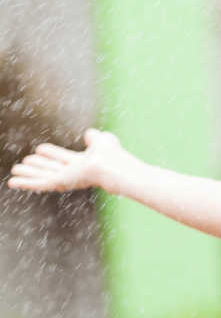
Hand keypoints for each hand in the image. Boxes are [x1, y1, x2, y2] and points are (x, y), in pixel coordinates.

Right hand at [7, 128, 127, 193]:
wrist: (110, 165)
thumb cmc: (112, 155)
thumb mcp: (102, 140)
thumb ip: (95, 137)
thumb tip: (90, 133)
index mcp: (83, 163)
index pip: (63, 158)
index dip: (51, 154)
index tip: (40, 149)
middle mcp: (74, 172)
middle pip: (51, 169)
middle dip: (37, 166)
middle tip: (23, 163)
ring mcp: (66, 179)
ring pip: (42, 177)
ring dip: (28, 174)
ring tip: (14, 170)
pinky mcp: (59, 183)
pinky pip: (39, 184)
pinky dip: (25, 183)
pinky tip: (12, 182)